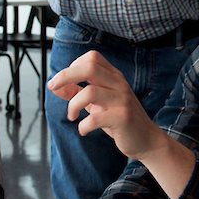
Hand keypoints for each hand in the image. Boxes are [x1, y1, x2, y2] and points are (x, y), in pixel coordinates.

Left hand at [47, 50, 162, 159]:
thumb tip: (54, 86)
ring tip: (71, 115)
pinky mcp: (123, 118)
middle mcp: (119, 84)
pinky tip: (83, 130)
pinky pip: (96, 118)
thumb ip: (77, 93)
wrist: (146, 140)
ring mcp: (122, 100)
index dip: (73, 66)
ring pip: (90, 92)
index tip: (63, 82)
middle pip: (89, 67)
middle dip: (65, 75)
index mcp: (113, 76)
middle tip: (52, 87)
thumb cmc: (118, 120)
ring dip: (73, 104)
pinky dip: (83, 126)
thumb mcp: (98, 103)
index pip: (92, 58)